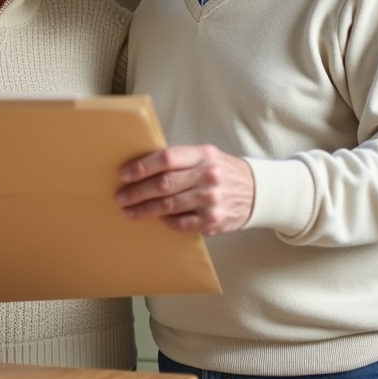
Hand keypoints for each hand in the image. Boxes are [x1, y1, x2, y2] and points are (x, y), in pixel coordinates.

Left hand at [115, 145, 254, 235]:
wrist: (257, 191)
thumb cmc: (223, 171)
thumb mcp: (206, 156)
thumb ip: (180, 160)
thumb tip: (142, 167)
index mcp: (203, 155)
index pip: (166, 158)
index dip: (141, 167)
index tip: (124, 175)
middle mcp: (209, 176)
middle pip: (163, 184)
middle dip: (136, 192)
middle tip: (120, 197)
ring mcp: (211, 200)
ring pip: (168, 206)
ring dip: (144, 210)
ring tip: (129, 211)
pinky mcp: (213, 220)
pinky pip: (180, 223)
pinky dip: (165, 221)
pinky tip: (156, 219)